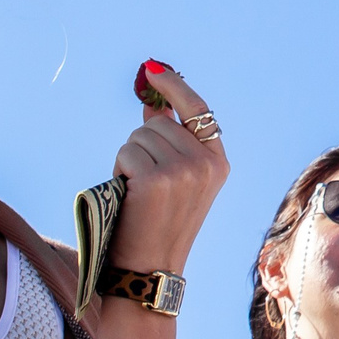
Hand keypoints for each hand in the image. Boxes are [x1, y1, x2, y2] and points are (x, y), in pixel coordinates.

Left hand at [108, 62, 228, 275]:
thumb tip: (151, 103)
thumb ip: (169, 141)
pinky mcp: (156, 180)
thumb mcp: (176, 180)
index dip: (174, 86)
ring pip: (139, 136)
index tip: (152, 70)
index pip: (197, 109)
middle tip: (143, 180)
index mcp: (218, 162)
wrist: (150, 268)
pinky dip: (120, 170)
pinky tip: (129, 196)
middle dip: (142, 143)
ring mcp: (183, 171)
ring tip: (138, 192)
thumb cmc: (158, 223)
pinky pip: (126, 153)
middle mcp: (206, 164)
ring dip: (129, 158)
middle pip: (159, 123)